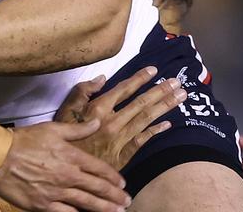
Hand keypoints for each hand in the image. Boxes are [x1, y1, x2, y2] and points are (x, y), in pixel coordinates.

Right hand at [0, 119, 129, 211]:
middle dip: (115, 197)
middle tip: (126, 202)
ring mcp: (56, 192)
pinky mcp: (43, 205)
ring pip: (87, 203)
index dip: (113, 177)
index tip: (122, 183)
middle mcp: (68, 176)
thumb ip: (77, 129)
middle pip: (98, 189)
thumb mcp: (52, 129)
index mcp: (71, 156)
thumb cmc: (24, 140)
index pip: (99, 169)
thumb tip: (98, 122)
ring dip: (104, 209)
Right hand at [52, 66, 185, 168]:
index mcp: (98, 109)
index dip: (139, 79)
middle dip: (161, 91)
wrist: (65, 172)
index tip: (154, 70)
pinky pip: (143, 141)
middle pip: (141, 104)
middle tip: (177, 82)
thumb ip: (81, 92)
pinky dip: (156, 131)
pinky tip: (168, 124)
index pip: (124, 90)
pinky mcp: (123, 155)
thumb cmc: (62, 140)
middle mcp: (113, 123)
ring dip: (165, 106)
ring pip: (146, 120)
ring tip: (180, 96)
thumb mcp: (64, 111)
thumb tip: (102, 78)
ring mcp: (120, 140)